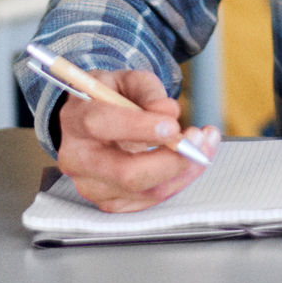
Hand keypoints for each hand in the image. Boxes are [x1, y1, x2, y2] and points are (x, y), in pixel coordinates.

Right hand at [55, 68, 219, 212]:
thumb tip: (169, 112)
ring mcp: (92, 186)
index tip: (172, 125)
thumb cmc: (108, 99)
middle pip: (126, 173)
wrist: (90, 123)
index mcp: (76, 119)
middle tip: (197, 139)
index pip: (101, 125)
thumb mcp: (125, 80)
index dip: (139, 126)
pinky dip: (178, 181)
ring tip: (204, 144)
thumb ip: (148, 90)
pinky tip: (192, 160)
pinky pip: (151, 200)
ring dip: (183, 170)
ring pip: (145, 191)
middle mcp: (78, 159)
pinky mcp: (110, 202)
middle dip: (171, 159)